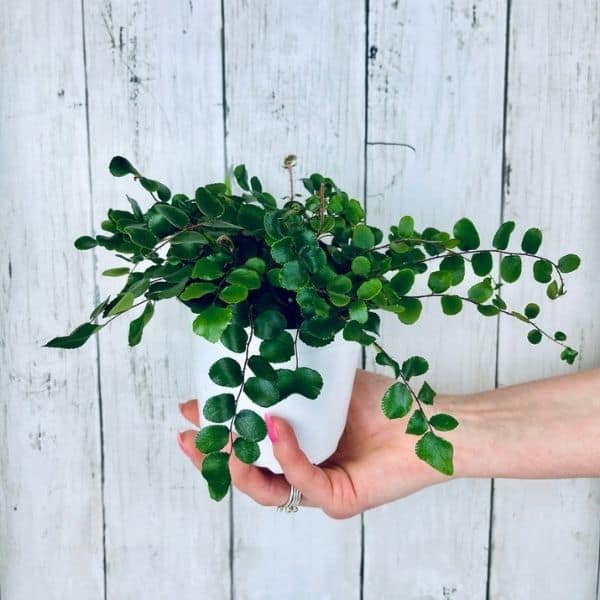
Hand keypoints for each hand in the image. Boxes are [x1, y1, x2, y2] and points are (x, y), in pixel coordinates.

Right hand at [177, 368, 447, 518]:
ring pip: (265, 489)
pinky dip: (286, 454)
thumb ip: (293, 380)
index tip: (191, 408)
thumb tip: (257, 358)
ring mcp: (319, 489)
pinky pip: (302, 482)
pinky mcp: (338, 500)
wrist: (428, 421)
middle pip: (248, 473)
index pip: (249, 444)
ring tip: (224, 436)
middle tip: (188, 433)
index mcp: (298, 446)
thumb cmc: (384, 402)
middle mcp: (304, 471)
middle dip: (213, 454)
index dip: (218, 429)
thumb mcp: (327, 384)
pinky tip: (275, 427)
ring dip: (240, 462)